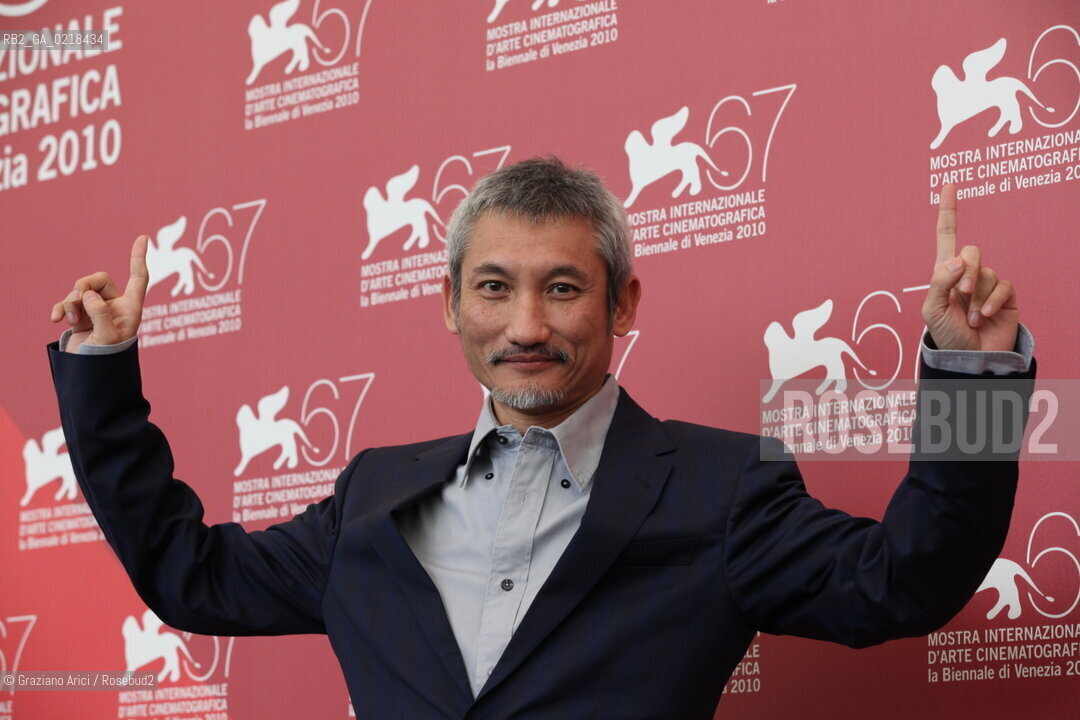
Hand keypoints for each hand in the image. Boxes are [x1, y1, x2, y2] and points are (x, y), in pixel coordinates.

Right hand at [50, 236, 149, 352]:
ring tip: (69, 320)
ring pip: (80, 290)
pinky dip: (59, 308)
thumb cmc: (106, 358)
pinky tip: (54, 320)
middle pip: (99, 279)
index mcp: (130, 308)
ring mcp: (96, 310)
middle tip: (77, 302)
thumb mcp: (107, 337)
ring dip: (70, 302)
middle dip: (84, 286)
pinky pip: (67, 302)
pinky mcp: (79, 316)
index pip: (138, 278)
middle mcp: (115, 306)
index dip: (139, 258)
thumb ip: (100, 314)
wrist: (90, 374)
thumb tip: (88, 295)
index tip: (142, 238)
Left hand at [922, 185, 1018, 352]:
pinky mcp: (1006, 295)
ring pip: (987, 271)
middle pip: (970, 251)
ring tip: (972, 318)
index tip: (949, 185)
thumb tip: (958, 259)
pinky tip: (985, 317)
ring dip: (978, 296)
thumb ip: (940, 281)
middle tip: (961, 296)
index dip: (948, 212)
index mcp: (944, 273)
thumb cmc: (947, 335)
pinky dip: (992, 301)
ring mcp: (987, 284)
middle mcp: (967, 273)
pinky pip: (1003, 285)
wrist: (970, 358)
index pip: (946, 237)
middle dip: (966, 273)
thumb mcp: (933, 310)